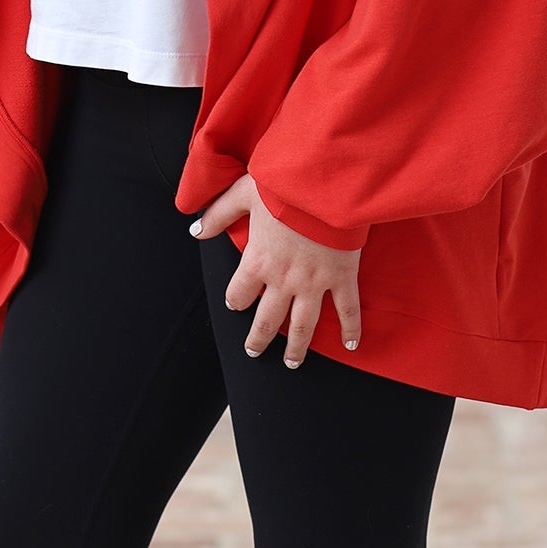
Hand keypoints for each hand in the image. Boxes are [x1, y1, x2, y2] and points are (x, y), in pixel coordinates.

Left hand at [191, 174, 360, 367]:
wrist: (323, 184)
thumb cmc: (283, 186)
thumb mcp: (243, 194)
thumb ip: (218, 215)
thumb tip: (195, 231)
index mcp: (258, 261)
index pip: (239, 294)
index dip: (235, 300)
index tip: (236, 303)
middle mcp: (283, 280)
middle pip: (267, 320)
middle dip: (258, 339)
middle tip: (254, 352)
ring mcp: (314, 283)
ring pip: (303, 326)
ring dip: (297, 348)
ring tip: (292, 363)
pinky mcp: (341, 277)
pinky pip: (347, 311)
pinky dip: (350, 330)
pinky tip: (350, 346)